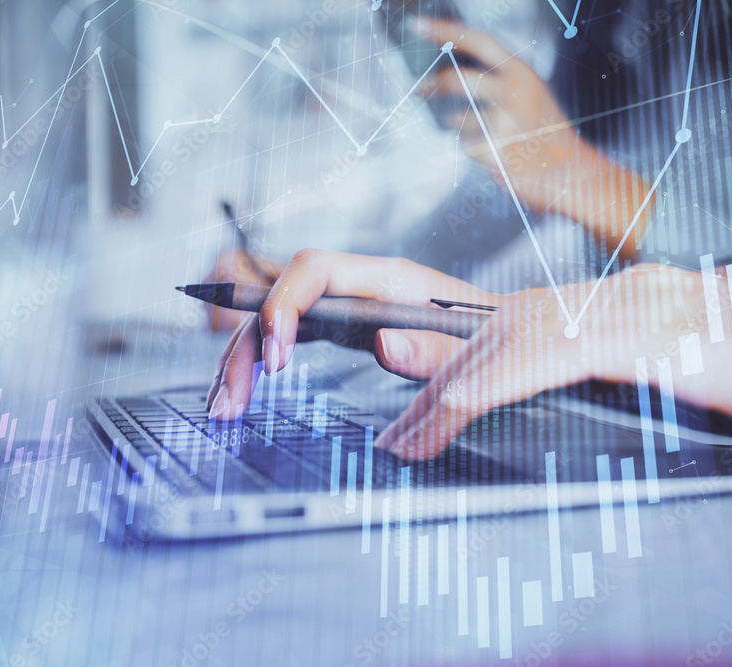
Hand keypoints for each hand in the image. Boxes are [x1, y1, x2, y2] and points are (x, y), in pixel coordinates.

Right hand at [205, 249, 498, 419]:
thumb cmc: (493, 340)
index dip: (284, 305)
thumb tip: (383, 345)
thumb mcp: (473, 351)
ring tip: (222, 408)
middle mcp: (361, 286)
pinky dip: (259, 364)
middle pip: (281, 297)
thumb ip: (433, 351)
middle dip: (247, 344)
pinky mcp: (344, 327)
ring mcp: (348, 305)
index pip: (315, 270)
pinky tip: (241, 395)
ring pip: (276, 318)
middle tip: (231, 402)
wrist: (510, 337)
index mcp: (390, 280)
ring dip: (241, 359)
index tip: (276, 357)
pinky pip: (289, 336)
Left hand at [375, 259, 731, 460]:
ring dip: (451, 386)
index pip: (527, 320)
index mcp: (634, 305)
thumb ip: (639, 375)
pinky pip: (555, 353)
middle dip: (440, 369)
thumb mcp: (700, 383)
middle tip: (395, 420)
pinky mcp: (663, 336)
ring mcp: (647, 309)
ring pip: (518, 336)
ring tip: (407, 437)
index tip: (419, 391)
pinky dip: (494, 381)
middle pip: (508, 323)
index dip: (463, 348)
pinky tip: (457, 408)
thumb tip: (599, 390)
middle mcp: (632, 295)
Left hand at [414, 19, 651, 248]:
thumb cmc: (547, 135)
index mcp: (523, 73)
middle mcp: (514, 93)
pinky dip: (475, 151)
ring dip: (462, 128)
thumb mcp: (530, 95)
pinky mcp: (495, 152)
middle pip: (456, 79)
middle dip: (432, 84)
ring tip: (484, 135)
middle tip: (421, 88)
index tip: (418, 26)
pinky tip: (498, 155)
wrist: (574, 173)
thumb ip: (497, 81)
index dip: (445, 30)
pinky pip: (467, 147)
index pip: (478, 41)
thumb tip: (447, 75)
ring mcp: (503, 123)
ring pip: (458, 120)